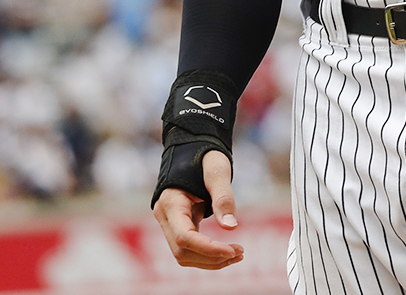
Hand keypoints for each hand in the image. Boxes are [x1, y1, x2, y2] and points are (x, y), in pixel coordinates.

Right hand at [152, 150, 242, 269]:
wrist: (192, 145)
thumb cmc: (204, 154)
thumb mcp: (217, 170)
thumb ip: (223, 198)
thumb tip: (231, 227)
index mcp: (171, 203)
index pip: (184, 238)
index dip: (208, 249)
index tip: (232, 250)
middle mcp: (165, 216)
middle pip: (182, 251)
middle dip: (211, 258)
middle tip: (240, 252)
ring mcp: (169, 222)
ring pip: (183, 255)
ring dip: (209, 260)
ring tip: (237, 255)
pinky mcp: (178, 225)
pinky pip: (188, 248)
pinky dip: (207, 254)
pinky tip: (227, 251)